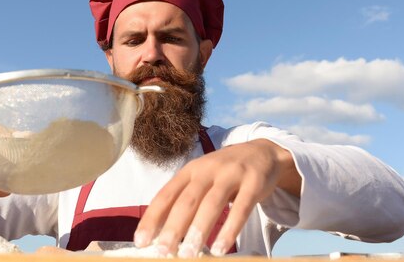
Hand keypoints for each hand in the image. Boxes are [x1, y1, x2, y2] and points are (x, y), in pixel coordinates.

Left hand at [134, 139, 300, 256]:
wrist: (263, 152)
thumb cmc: (225, 173)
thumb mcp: (202, 179)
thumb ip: (184, 200)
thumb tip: (161, 232)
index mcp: (190, 170)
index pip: (166, 194)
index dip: (152, 218)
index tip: (140, 241)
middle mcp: (208, 170)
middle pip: (187, 200)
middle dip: (173, 228)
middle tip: (163, 252)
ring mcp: (231, 174)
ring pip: (212, 203)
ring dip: (199, 230)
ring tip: (189, 255)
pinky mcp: (253, 182)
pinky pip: (241, 208)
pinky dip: (230, 229)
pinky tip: (220, 248)